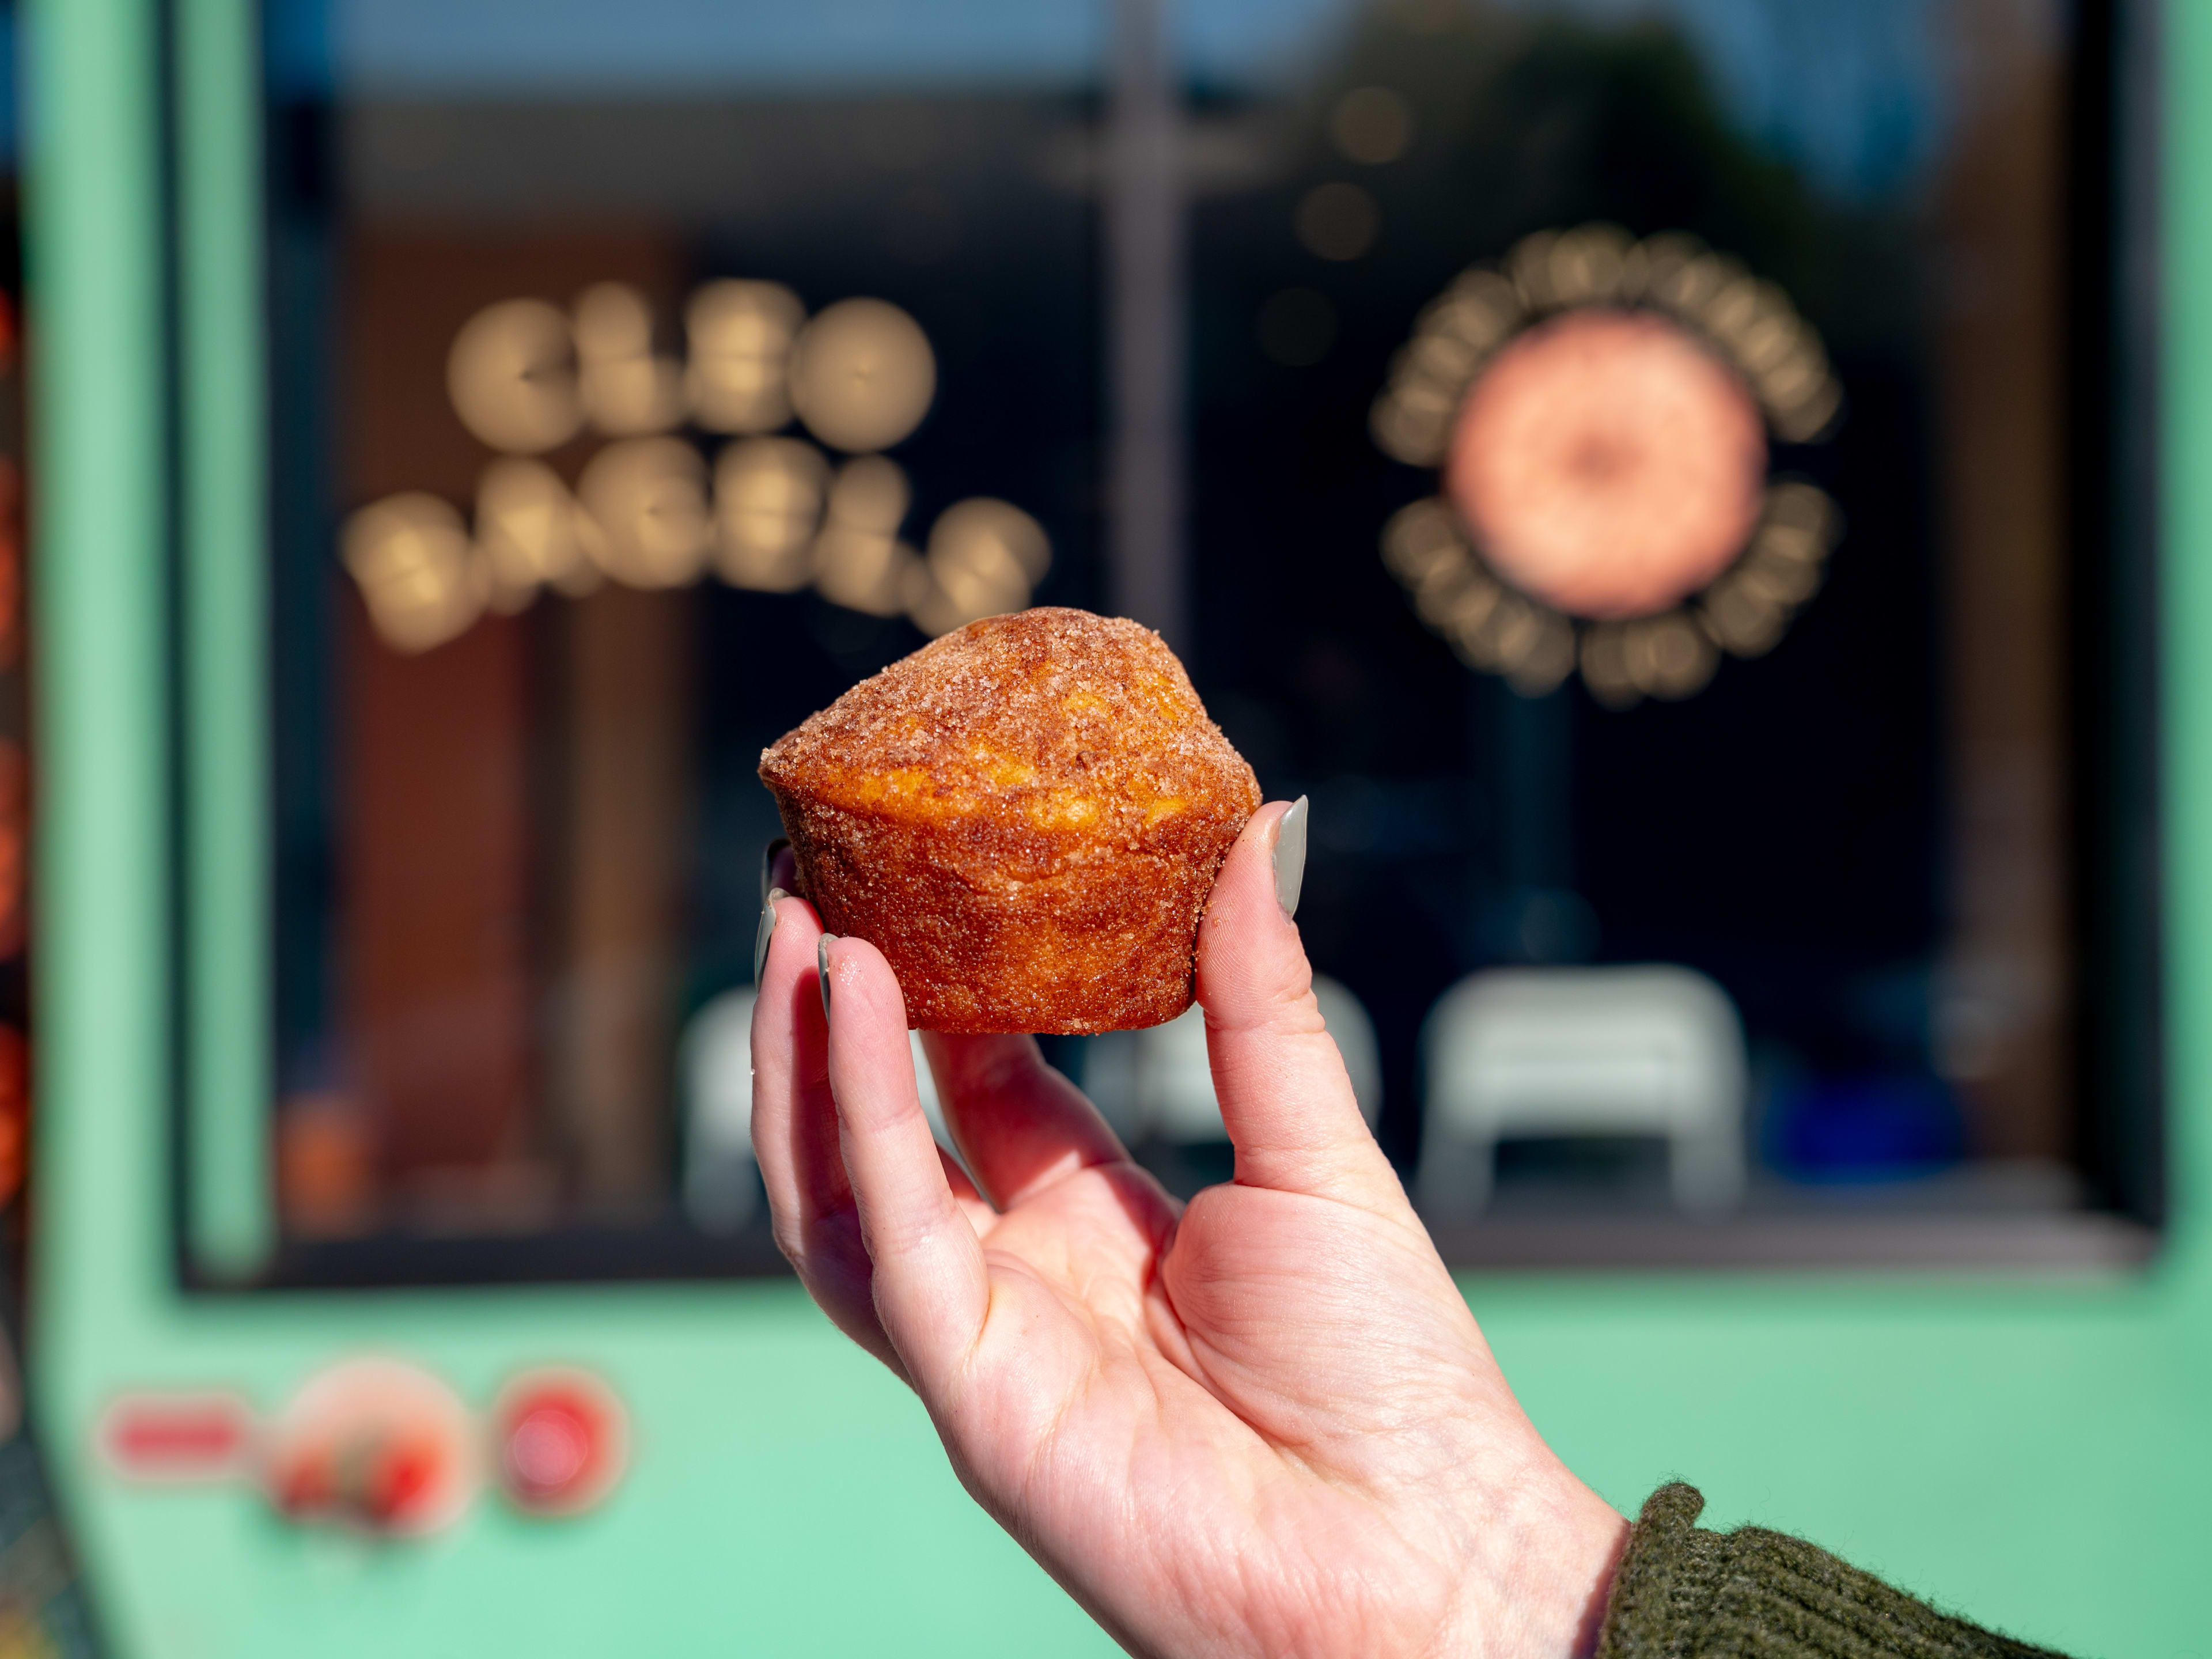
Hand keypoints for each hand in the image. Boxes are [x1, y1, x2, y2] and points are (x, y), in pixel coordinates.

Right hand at [751, 804, 1628, 1657]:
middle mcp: (1022, 1273)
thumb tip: (1267, 828)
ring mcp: (984, 1337)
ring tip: (794, 920)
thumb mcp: (1313, 1150)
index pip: (984, 1083)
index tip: (916, 876)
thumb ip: (1259, 997)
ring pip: (840, 1185)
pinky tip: (851, 1001)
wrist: (1420, 1550)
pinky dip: (858, 1115)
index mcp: (1099, 1220)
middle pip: (883, 1128)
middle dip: (832, 1012)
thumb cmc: (1390, 1375)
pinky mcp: (971, 1387)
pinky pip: (887, 1235)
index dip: (937, 987)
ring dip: (804, 1057)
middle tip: (809, 880)